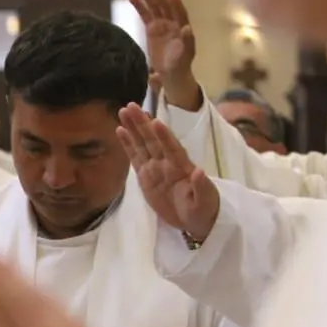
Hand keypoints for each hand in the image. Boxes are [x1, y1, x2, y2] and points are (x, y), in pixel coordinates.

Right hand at [117, 103, 219, 240]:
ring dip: (133, 128)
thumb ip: (202, 187)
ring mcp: (155, 168)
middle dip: (142, 123)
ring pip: (142, 144)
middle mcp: (167, 163)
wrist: (196, 220)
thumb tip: (199, 171)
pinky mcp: (145, 175)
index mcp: (182, 167)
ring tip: (123, 111)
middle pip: (153, 140)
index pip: (172, 148)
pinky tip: (120, 130)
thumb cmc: (204, 210)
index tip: (155, 121)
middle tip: (131, 106)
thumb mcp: (206, 201)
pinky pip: (135, 157)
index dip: (164, 136)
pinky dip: (128, 144)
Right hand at [130, 0, 199, 109]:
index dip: (176, 4)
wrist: (171, 71)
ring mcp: (162, 24)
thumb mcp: (185, 55)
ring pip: (154, 7)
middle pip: (165, 6)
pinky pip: (145, 14)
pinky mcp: (152, 28)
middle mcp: (173, 22)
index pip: (179, 13)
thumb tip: (187, 28)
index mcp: (182, 27)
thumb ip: (187, 41)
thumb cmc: (180, 64)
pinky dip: (139, 5)